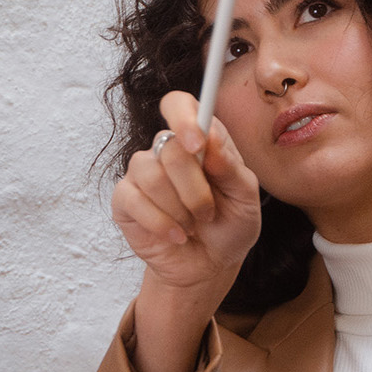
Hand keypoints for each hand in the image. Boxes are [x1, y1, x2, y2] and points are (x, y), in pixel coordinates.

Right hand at [113, 90, 260, 371]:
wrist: (209, 266)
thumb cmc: (229, 226)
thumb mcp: (246, 199)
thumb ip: (231, 168)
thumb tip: (211, 140)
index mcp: (199, 140)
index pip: (179, 104)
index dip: (184, 118)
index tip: (198, 144)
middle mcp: (167, 151)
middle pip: (169, 147)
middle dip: (194, 188)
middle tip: (208, 212)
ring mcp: (142, 174)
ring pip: (150, 174)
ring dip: (179, 208)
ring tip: (192, 226)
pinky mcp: (125, 201)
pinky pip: (134, 200)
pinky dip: (160, 223)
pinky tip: (176, 235)